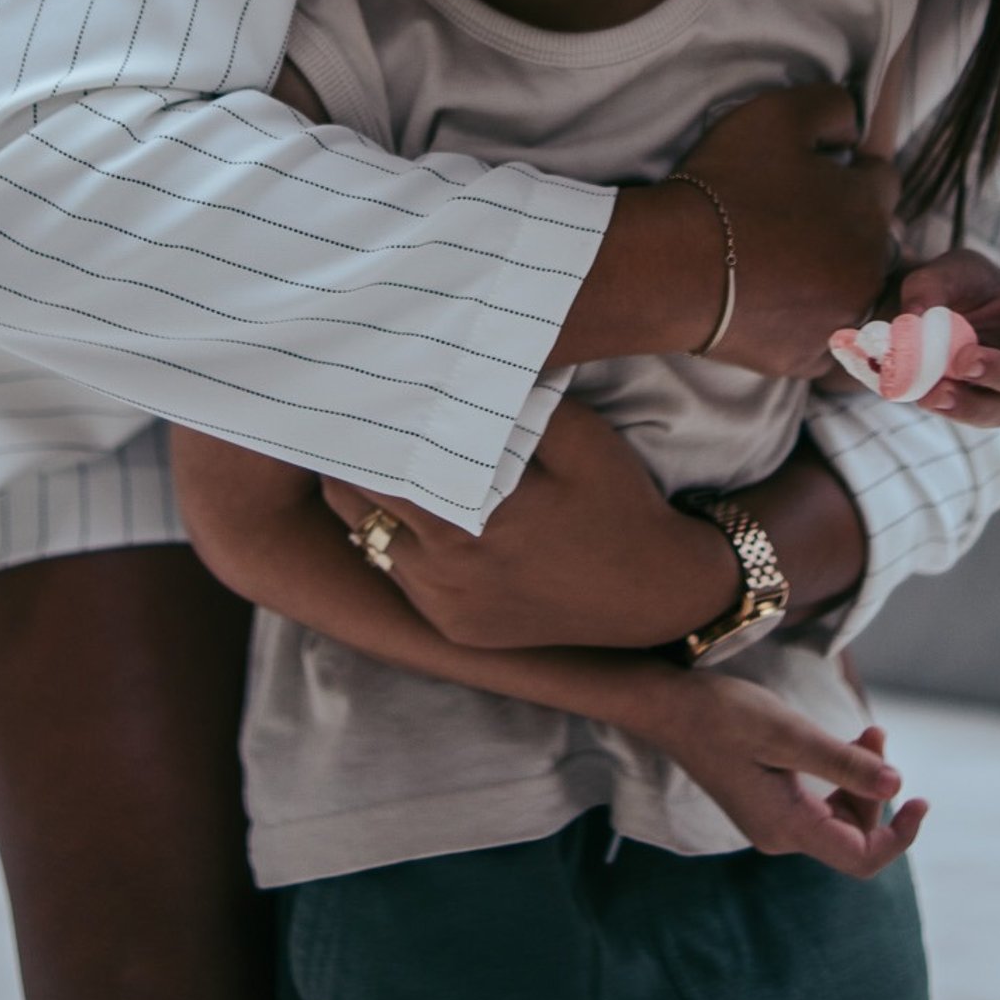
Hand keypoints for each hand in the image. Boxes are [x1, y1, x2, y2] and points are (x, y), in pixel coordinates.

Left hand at [320, 400, 736, 650]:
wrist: (657, 592)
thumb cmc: (617, 501)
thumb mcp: (576, 436)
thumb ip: (507, 404)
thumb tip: (444, 371)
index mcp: (473, 518)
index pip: (380, 465)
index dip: (359, 426)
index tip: (349, 392)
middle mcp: (449, 570)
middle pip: (358, 503)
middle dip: (349, 459)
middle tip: (342, 417)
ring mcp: (447, 606)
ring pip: (368, 540)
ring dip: (365, 501)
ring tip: (363, 455)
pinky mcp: (455, 628)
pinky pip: (398, 577)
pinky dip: (393, 541)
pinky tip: (408, 507)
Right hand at [633, 680, 927, 876]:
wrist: (668, 705)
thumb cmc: (722, 714)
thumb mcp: (788, 734)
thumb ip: (842, 764)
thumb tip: (897, 786)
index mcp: (786, 827)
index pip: (861, 858)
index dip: (900, 836)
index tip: (922, 800)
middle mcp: (780, 836)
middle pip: (854, 833)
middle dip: (876, 788)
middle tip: (874, 732)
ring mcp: (772, 822)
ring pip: (839, 817)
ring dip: (859, 778)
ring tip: (864, 732)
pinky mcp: (768, 804)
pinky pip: (820, 804)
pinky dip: (839, 777)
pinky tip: (842, 744)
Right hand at [678, 84, 900, 379]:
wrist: (671, 266)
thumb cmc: (725, 185)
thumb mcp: (778, 114)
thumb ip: (833, 108)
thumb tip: (853, 132)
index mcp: (869, 206)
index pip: (882, 180)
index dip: (849, 172)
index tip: (815, 176)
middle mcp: (871, 265)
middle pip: (875, 238)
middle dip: (848, 227)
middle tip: (796, 222)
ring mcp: (843, 317)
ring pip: (856, 291)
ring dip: (835, 277)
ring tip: (788, 268)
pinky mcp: (810, 357)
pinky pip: (827, 339)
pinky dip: (810, 324)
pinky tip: (777, 306)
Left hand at [898, 249, 999, 427]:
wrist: (942, 313)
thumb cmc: (964, 286)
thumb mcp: (947, 272)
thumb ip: (931, 290)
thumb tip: (915, 319)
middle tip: (963, 362)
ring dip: (970, 403)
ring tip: (931, 391)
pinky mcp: (996, 410)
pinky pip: (979, 414)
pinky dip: (951, 406)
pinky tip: (923, 394)